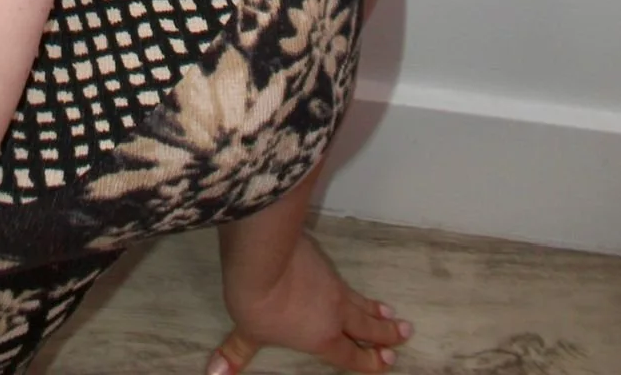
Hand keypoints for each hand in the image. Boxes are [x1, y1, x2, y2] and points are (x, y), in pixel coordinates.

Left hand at [210, 233, 410, 373]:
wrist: (264, 259)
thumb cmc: (258, 304)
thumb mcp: (247, 333)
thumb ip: (237, 353)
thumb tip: (215, 373)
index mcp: (323, 337)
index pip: (351, 354)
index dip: (370, 360)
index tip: (388, 360)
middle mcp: (334, 312)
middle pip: (366, 325)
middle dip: (386, 333)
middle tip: (406, 332)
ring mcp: (331, 282)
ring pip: (359, 300)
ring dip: (375, 309)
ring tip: (391, 312)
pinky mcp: (322, 258)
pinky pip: (344, 279)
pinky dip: (354, 288)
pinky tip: (349, 284)